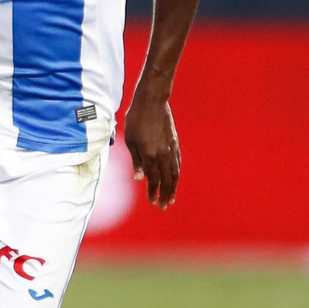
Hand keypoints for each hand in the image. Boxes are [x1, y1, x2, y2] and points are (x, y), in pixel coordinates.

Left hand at [123, 90, 179, 209]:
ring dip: (173, 188)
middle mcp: (163, 154)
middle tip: (163, 207)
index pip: (153, 179)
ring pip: (175, 173)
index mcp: (150, 155)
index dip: (153, 192)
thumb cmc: (136, 119)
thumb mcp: (130, 140)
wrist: (152, 100)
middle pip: (167, 180)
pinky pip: (178, 163)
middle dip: (165, 195)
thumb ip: (136, 161)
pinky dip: (177, 174)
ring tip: (171, 199)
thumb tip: (139, 179)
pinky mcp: (175, 142)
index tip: (152, 202)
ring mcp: (171, 148)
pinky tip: (175, 179)